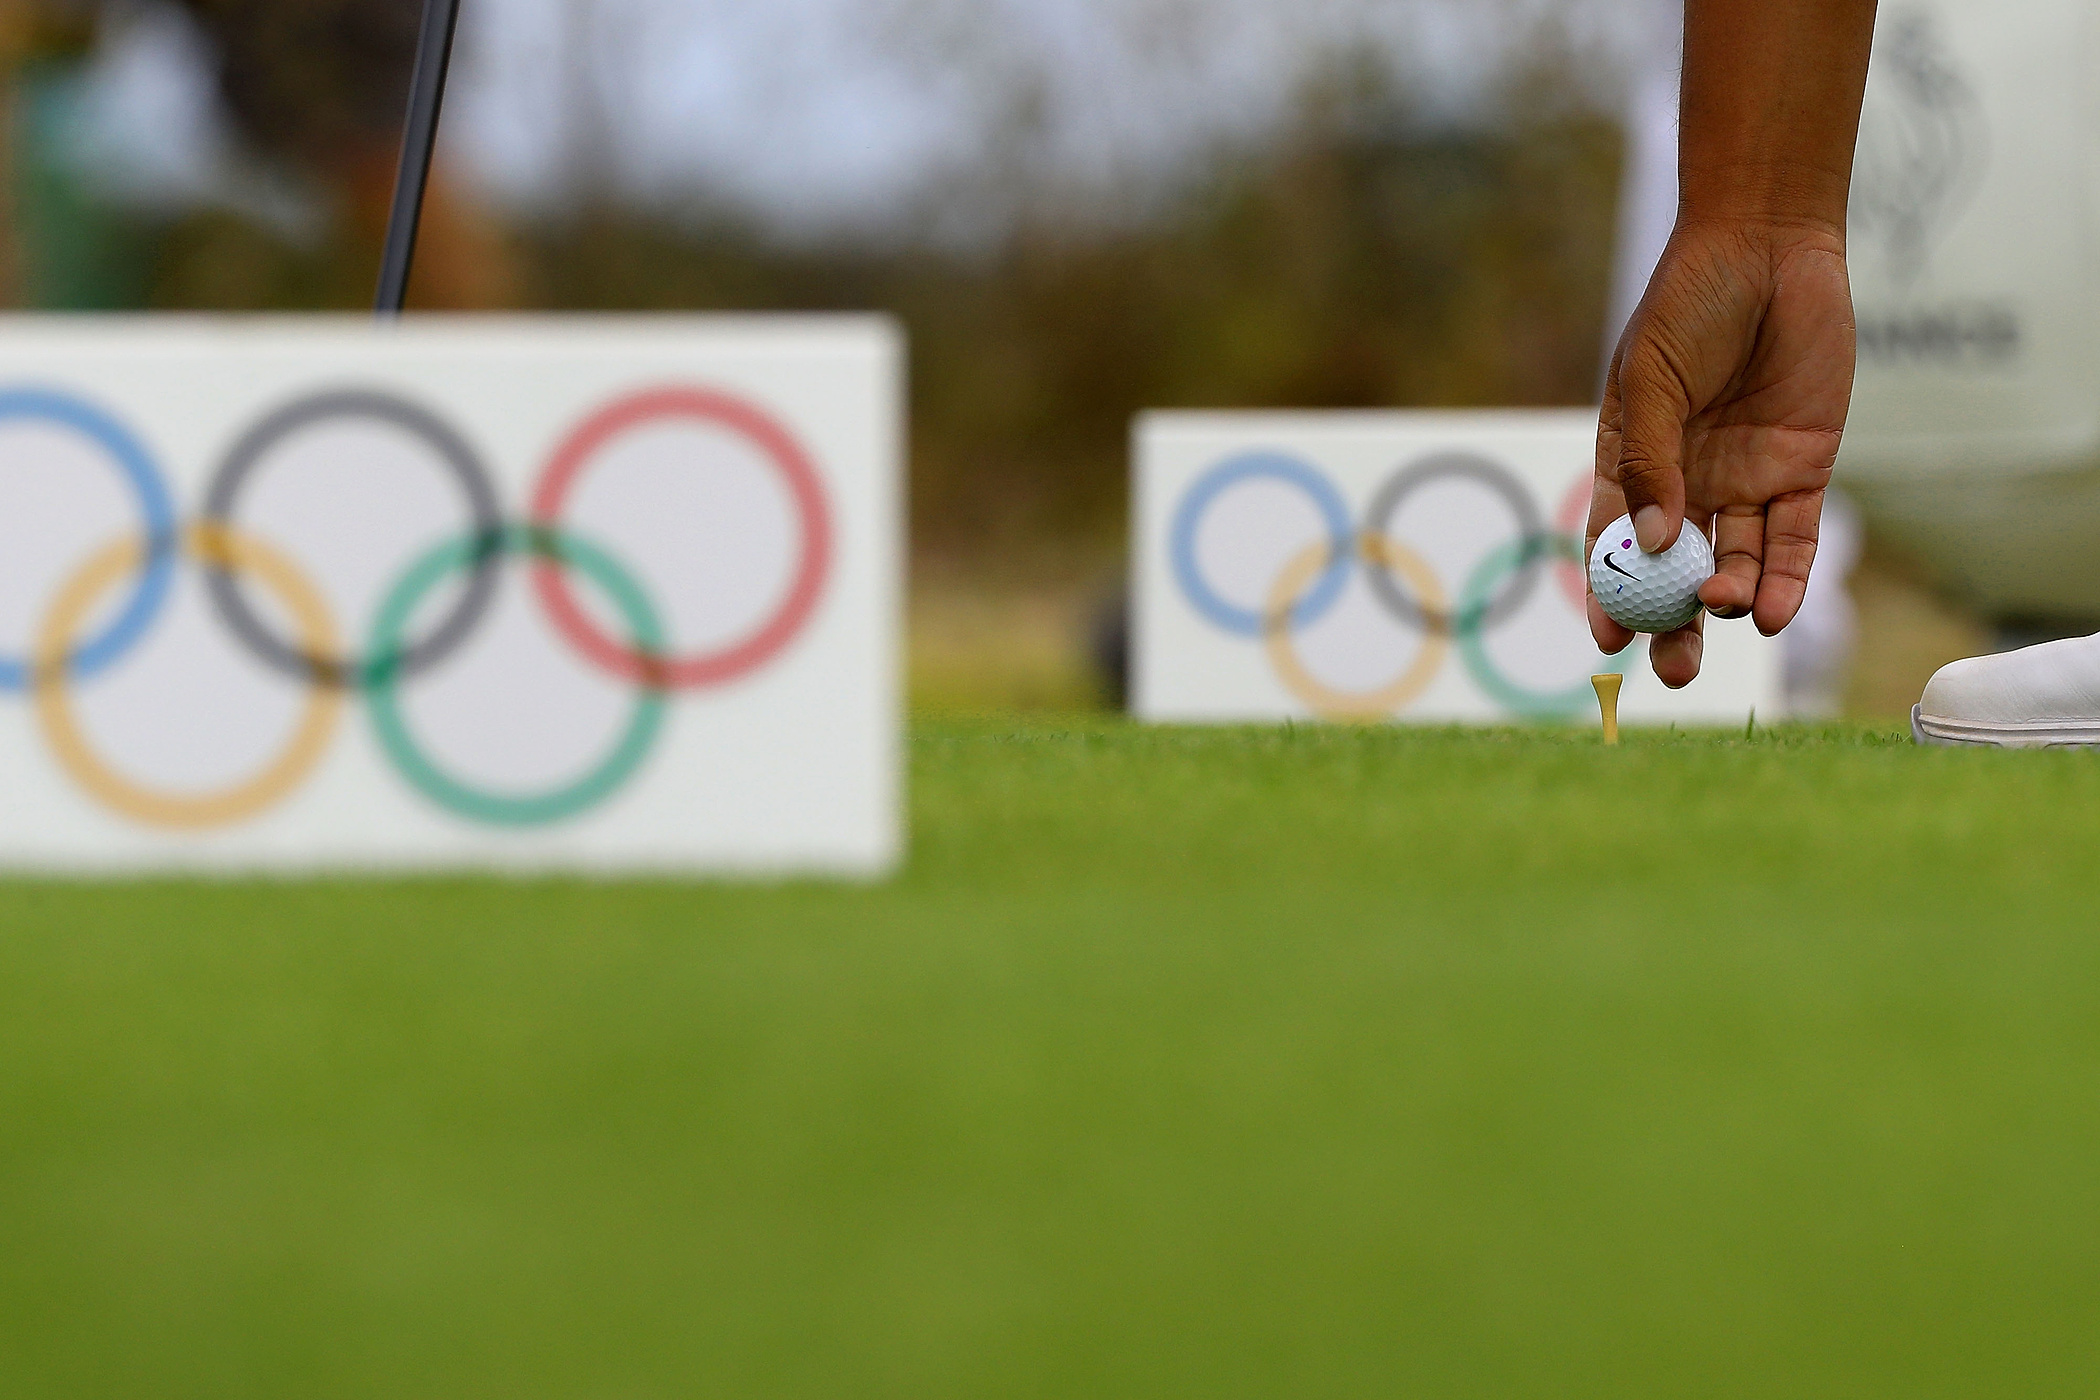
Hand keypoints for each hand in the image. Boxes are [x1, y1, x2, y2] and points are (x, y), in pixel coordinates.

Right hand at [1589, 218, 1855, 686]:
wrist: (1769, 248)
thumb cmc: (1689, 303)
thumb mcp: (1652, 380)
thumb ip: (1651, 461)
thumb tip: (1647, 544)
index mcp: (1632, 462)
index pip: (1615, 545)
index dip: (1610, 596)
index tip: (1608, 641)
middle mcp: (1686, 483)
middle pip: (1677, 572)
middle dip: (1674, 624)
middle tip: (1673, 668)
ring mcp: (1744, 481)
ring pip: (1735, 563)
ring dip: (1729, 600)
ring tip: (1726, 617)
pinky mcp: (1802, 472)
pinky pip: (1792, 541)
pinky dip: (1782, 579)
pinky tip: (1769, 610)